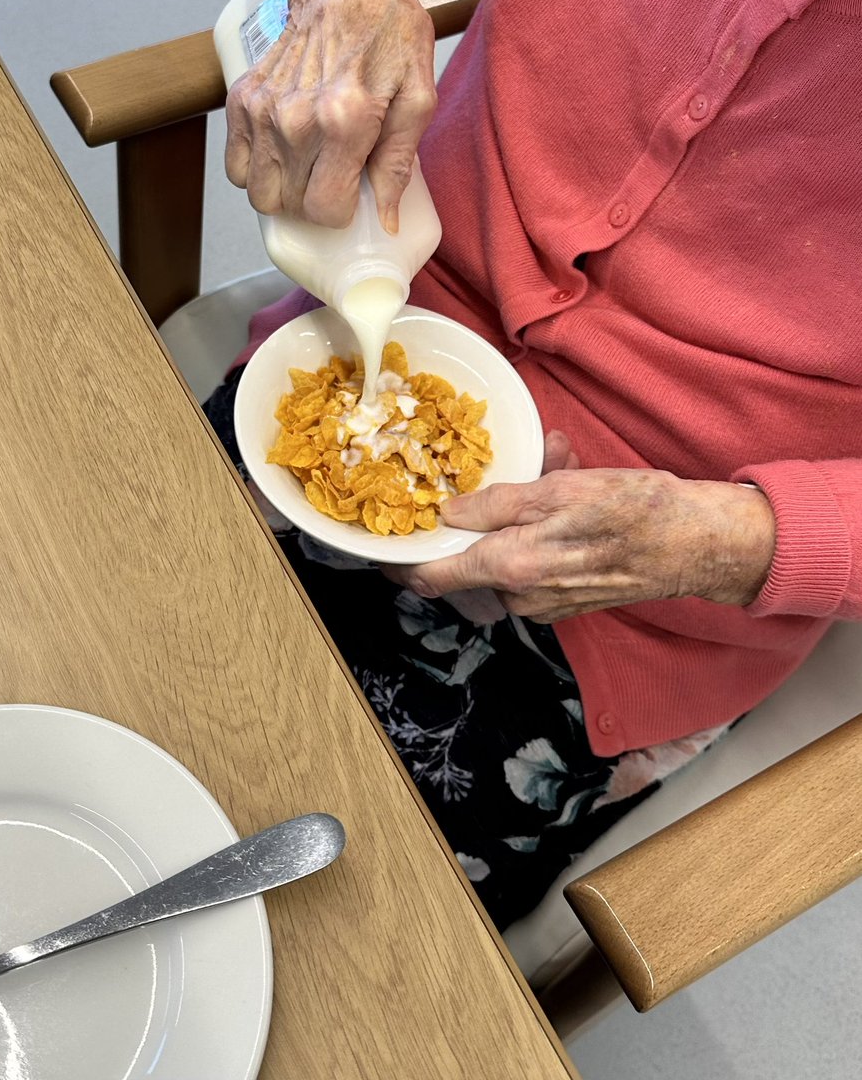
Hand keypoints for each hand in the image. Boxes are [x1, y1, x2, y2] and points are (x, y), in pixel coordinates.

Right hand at [225, 0, 436, 231]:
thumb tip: (387, 220)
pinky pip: (237, 167)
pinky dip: (257, 169)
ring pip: (258, 194)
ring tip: (307, 167)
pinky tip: (283, 152)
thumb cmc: (387, 34)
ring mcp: (262, 110)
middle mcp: (295, 119)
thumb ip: (399, 164)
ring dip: (283, 191)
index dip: (342, 213)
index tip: (352, 194)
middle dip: (313, 202)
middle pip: (289, 206)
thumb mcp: (416, 98)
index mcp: (343, 121)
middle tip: (332, 176)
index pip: (324, 210)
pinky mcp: (241, 100)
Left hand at [386, 435, 776, 622]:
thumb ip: (496, 504)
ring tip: (550, 477)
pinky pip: (535, 566)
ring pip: (505, 560)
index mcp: (511, 567)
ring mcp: (545, 604)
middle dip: (476, 523)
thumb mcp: (557, 491)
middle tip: (494, 481)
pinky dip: (539, 536)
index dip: (403, 565)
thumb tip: (450, 513)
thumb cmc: (633, 511)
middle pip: (469, 564)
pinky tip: (568, 502)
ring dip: (514, 523)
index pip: (434, 579)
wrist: (696, 544)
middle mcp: (522, 595)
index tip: (384, 550)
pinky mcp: (566, 602)